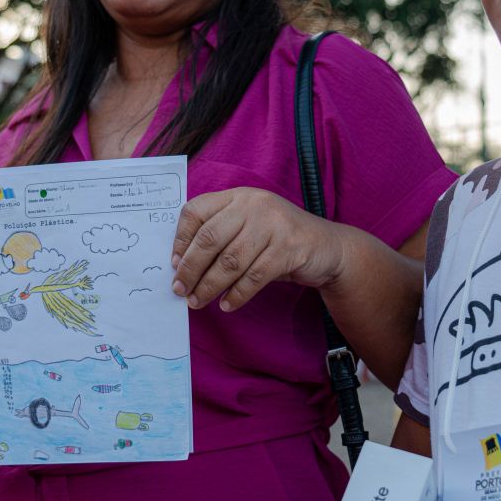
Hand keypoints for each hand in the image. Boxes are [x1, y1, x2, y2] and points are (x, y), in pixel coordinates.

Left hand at [171, 189, 345, 311]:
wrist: (327, 247)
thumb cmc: (277, 239)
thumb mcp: (248, 226)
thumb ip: (220, 235)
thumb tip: (180, 264)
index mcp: (237, 196)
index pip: (196, 211)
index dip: (180, 239)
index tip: (174, 264)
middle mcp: (254, 205)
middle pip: (209, 238)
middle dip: (190, 269)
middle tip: (180, 289)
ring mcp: (273, 225)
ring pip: (230, 261)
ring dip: (209, 286)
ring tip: (198, 301)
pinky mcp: (289, 248)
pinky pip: (254, 277)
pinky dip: (237, 294)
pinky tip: (227, 304)